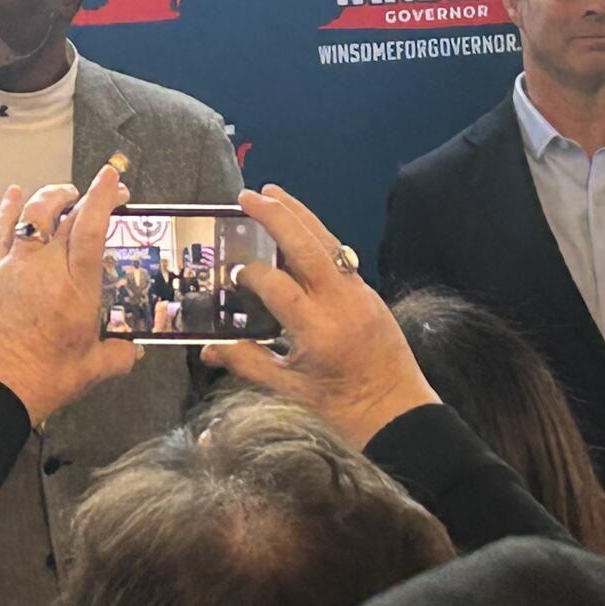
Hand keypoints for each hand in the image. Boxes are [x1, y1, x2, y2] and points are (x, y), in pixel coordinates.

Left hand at [0, 165, 140, 423]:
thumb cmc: (37, 381)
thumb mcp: (89, 371)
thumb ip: (116, 356)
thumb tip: (132, 351)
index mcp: (75, 290)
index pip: (91, 229)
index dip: (103, 198)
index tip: (112, 180)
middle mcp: (44, 269)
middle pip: (65, 216)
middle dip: (87, 196)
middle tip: (102, 193)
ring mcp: (13, 267)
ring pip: (32, 214)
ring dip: (51, 196)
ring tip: (66, 193)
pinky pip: (2, 230)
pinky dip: (10, 208)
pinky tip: (14, 194)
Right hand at [199, 186, 438, 448]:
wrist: (397, 413)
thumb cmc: (341, 408)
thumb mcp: (288, 389)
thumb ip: (247, 363)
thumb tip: (207, 348)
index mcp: (318, 331)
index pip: (278, 286)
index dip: (251, 274)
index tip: (233, 274)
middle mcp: (341, 305)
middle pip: (307, 247)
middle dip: (277, 217)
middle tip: (247, 196)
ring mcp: (360, 295)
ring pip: (327, 242)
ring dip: (299, 215)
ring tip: (272, 192)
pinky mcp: (369, 293)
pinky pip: (339, 255)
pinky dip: (317, 236)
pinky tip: (299, 226)